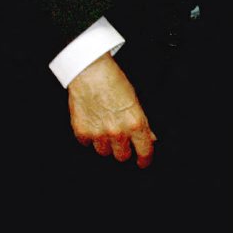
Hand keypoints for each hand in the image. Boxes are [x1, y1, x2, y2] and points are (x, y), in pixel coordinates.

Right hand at [67, 53, 155, 167]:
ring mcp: (98, 133)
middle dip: (122, 150)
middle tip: (120, 139)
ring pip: (103, 152)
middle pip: (121, 156)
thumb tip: (151, 138)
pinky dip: (89, 136)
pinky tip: (91, 122)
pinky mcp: (82, 131)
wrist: (89, 70)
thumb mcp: (135, 100)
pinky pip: (86, 144)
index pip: (144, 151)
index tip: (143, 162)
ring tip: (104, 127)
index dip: (145, 159)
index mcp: (135, 123)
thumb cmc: (113, 80)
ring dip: (105, 144)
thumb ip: (143, 123)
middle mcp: (117, 132)